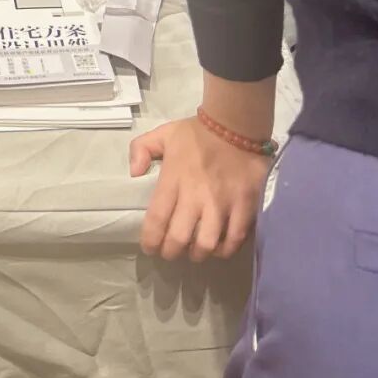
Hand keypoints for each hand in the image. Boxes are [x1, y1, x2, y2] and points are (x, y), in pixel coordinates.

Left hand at [130, 116, 271, 261]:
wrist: (236, 124)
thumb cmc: (197, 133)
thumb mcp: (163, 134)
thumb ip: (141, 148)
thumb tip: (133, 173)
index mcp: (173, 179)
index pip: (157, 219)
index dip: (151, 240)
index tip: (149, 247)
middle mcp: (195, 196)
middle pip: (179, 238)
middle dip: (171, 252)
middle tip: (170, 253)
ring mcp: (221, 204)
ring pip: (207, 244)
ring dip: (198, 254)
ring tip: (194, 252)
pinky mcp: (244, 207)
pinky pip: (234, 239)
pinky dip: (224, 249)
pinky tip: (218, 248)